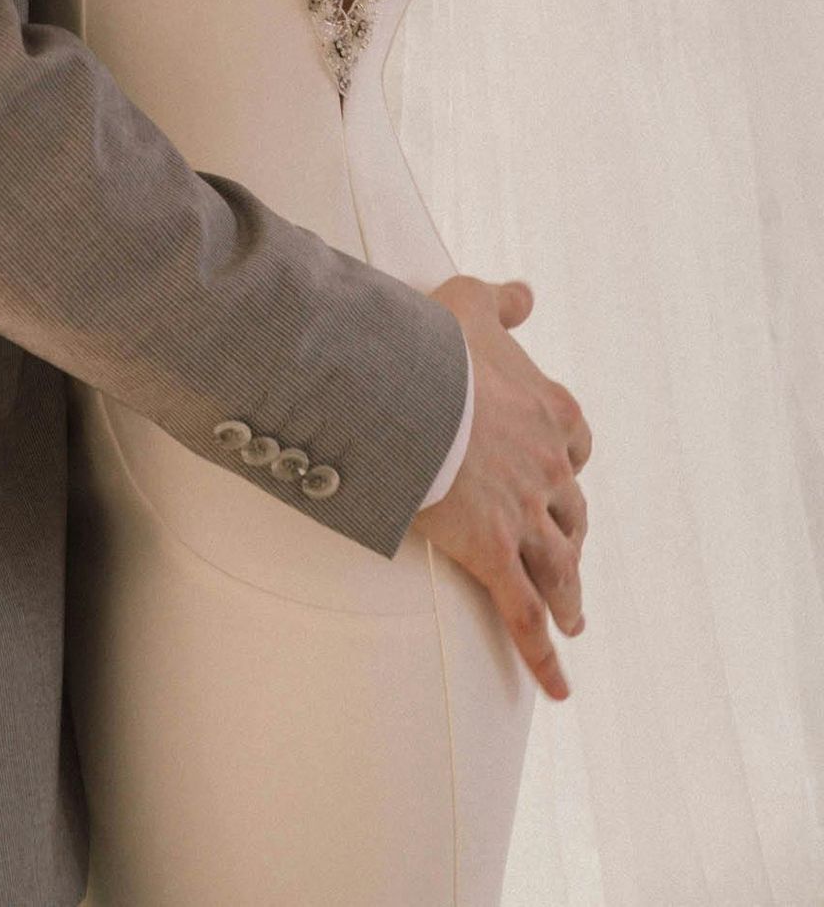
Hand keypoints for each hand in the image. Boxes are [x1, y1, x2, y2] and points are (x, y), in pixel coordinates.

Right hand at [415, 276, 590, 701]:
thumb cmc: (434, 343)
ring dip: (568, 594)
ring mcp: (526, 516)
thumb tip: (526, 295)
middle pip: (572, 511)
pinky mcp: (495, 554)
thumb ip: (502, 301)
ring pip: (559, 565)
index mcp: (550, 412)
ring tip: (573, 618)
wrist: (408, 388)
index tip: (557, 470)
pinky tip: (558, 687)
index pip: (574, 443)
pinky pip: (525, 614)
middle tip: (566, 554)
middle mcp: (550, 468)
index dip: (565, 460)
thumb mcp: (470, 303)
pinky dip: (543, 654)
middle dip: (569, 533)